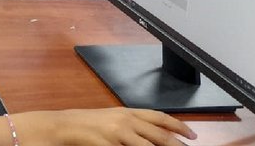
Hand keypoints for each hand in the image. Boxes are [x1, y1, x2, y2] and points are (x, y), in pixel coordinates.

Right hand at [18, 107, 196, 145]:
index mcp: (126, 112)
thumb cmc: (85, 124)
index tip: (193, 136)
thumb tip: (149, 134)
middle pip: (159, 134)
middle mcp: (125, 120)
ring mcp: (116, 133)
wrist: (61, 126)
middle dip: (176, 145)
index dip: (178, 127)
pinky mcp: (106, 144)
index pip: (159, 118)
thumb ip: (130, 125)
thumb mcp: (110, 120)